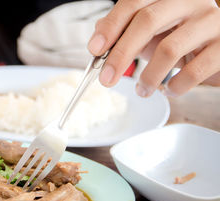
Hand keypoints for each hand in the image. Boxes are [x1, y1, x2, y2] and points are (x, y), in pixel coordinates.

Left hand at [87, 0, 219, 96]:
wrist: (218, 49)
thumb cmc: (181, 38)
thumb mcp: (152, 32)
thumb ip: (125, 31)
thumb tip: (98, 38)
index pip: (134, 3)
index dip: (111, 26)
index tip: (94, 49)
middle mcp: (190, 1)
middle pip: (147, 22)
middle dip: (121, 54)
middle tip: (106, 80)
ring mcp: (210, 21)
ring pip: (169, 49)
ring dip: (148, 77)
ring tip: (141, 91)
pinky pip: (194, 70)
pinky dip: (175, 86)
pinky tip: (168, 90)